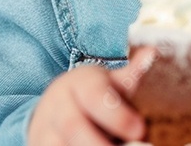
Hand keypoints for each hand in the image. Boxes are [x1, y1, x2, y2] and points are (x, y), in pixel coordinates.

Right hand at [27, 48, 154, 145]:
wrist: (56, 106)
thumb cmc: (94, 93)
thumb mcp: (111, 81)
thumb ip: (131, 74)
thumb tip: (152, 53)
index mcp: (79, 82)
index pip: (94, 96)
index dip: (117, 116)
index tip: (140, 130)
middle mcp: (56, 104)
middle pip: (73, 127)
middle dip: (100, 143)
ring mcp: (43, 128)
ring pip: (61, 144)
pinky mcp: (39, 145)